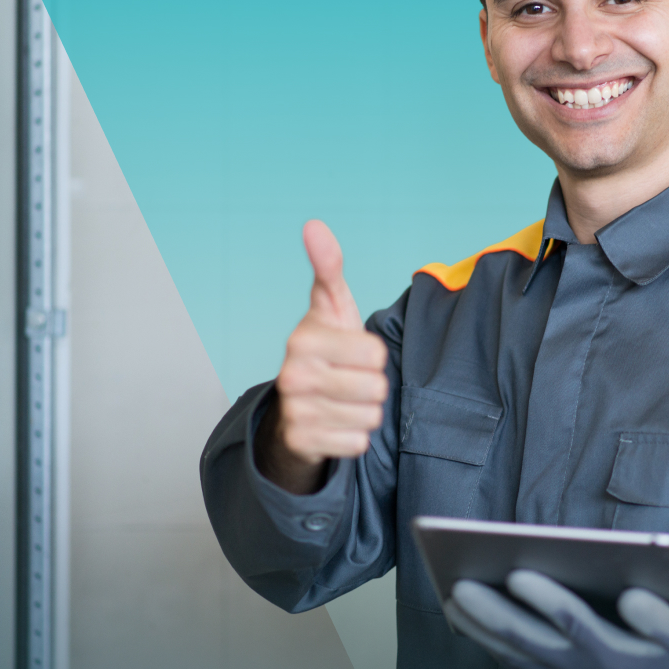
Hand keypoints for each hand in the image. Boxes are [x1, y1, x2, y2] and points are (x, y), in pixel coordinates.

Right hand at [257, 220, 388, 493]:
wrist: (297, 402)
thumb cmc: (326, 347)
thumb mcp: (331, 305)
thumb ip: (328, 267)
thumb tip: (314, 225)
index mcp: (303, 339)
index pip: (375, 353)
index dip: (373, 354)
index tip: (352, 351)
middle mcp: (293, 376)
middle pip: (376, 388)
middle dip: (372, 385)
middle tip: (349, 378)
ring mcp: (295, 412)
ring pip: (369, 416)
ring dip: (364, 410)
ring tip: (344, 399)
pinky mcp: (301, 442)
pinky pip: (357, 442)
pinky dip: (354, 435)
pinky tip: (336, 421)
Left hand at [443, 570, 668, 668]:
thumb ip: (661, 620)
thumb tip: (629, 596)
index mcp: (611, 653)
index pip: (572, 623)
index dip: (543, 598)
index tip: (517, 572)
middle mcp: (578, 667)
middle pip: (527, 638)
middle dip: (490, 610)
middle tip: (460, 584)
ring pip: (512, 651)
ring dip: (479, 626)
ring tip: (452, 597)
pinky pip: (513, 660)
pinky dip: (487, 640)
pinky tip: (468, 621)